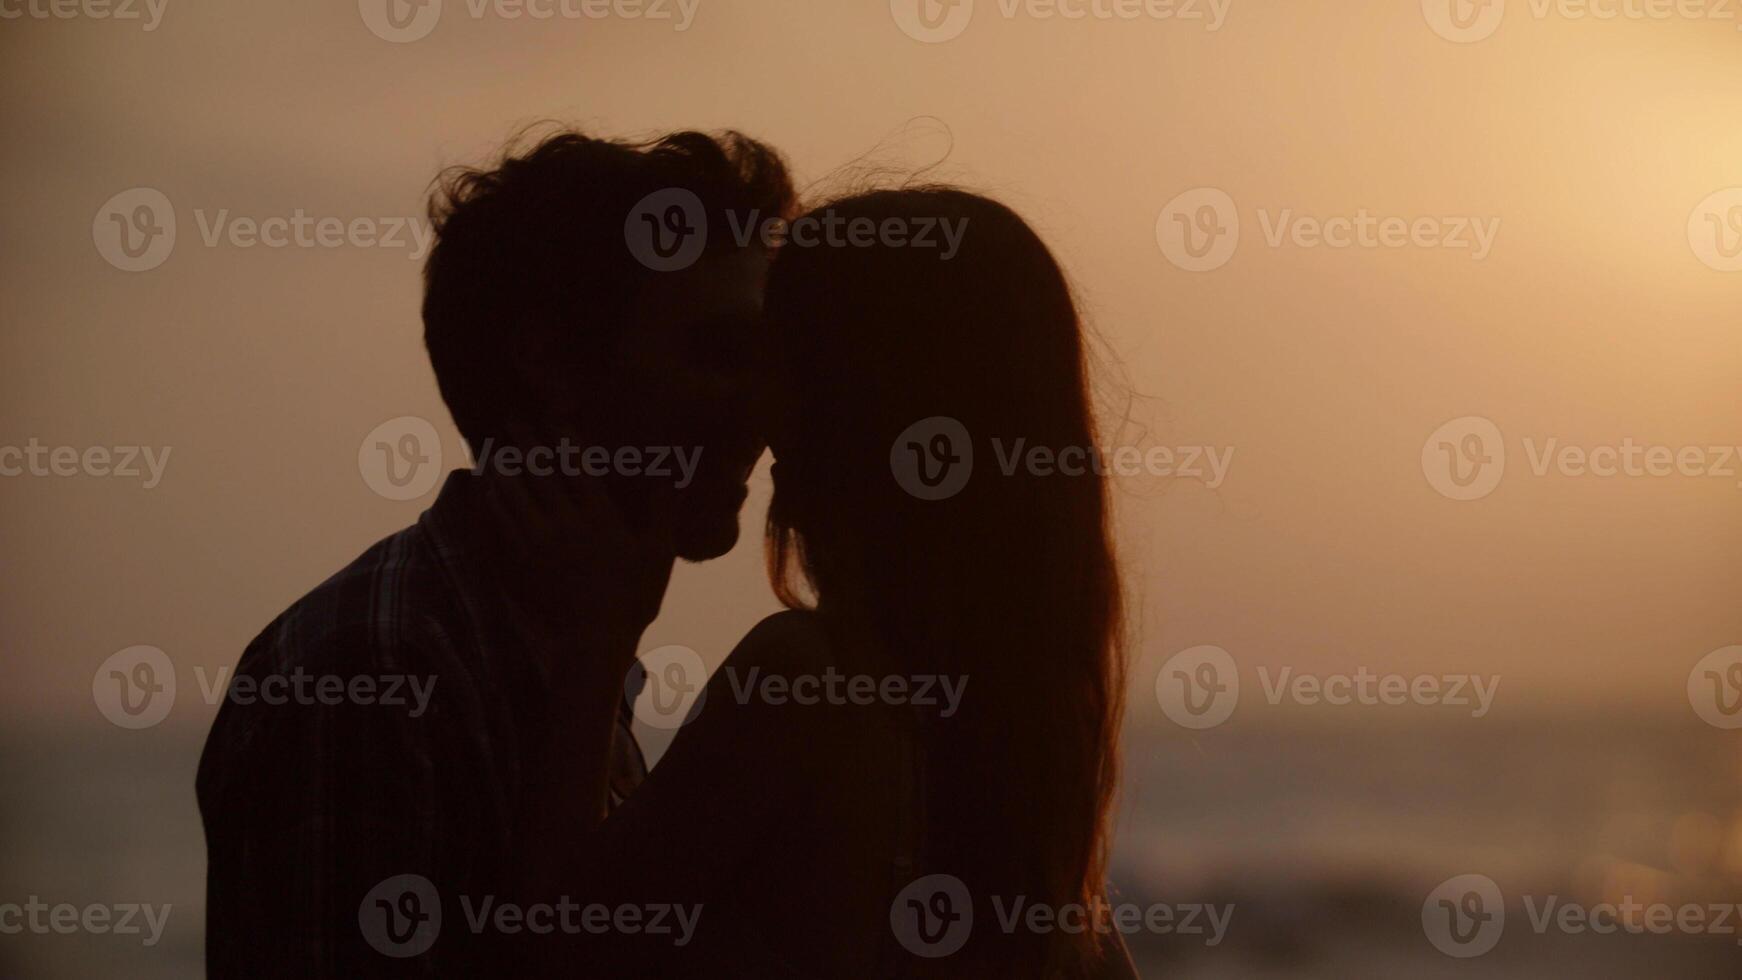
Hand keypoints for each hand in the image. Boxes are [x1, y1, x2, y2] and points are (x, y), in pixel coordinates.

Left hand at [471, 435, 676, 655]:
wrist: (596, 639)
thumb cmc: (633, 598)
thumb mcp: (658, 554)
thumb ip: (662, 513)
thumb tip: (670, 478)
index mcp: (600, 518)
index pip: (579, 469)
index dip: (564, 440)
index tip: (552, 418)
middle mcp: (567, 524)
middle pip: (542, 475)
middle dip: (527, 444)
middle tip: (512, 419)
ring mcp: (541, 543)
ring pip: (516, 495)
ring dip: (504, 468)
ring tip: (494, 448)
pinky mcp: (524, 562)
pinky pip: (503, 524)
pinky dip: (494, 501)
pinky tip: (488, 489)